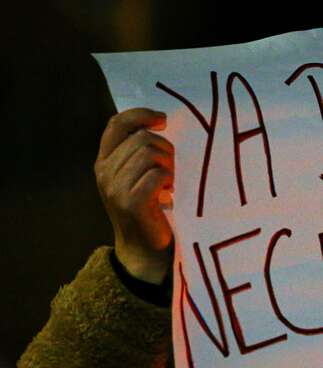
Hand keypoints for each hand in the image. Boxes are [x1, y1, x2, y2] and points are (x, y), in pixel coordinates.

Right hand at [95, 108, 174, 283]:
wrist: (145, 252)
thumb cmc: (150, 211)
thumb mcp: (138, 177)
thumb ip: (139, 153)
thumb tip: (160, 123)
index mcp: (104, 162)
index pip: (116, 124)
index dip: (140, 115)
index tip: (162, 120)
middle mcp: (104, 173)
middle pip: (142, 138)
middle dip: (165, 149)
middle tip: (172, 170)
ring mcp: (115, 188)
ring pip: (150, 153)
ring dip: (169, 165)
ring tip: (170, 182)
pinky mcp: (131, 202)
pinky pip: (158, 174)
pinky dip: (170, 180)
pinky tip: (170, 192)